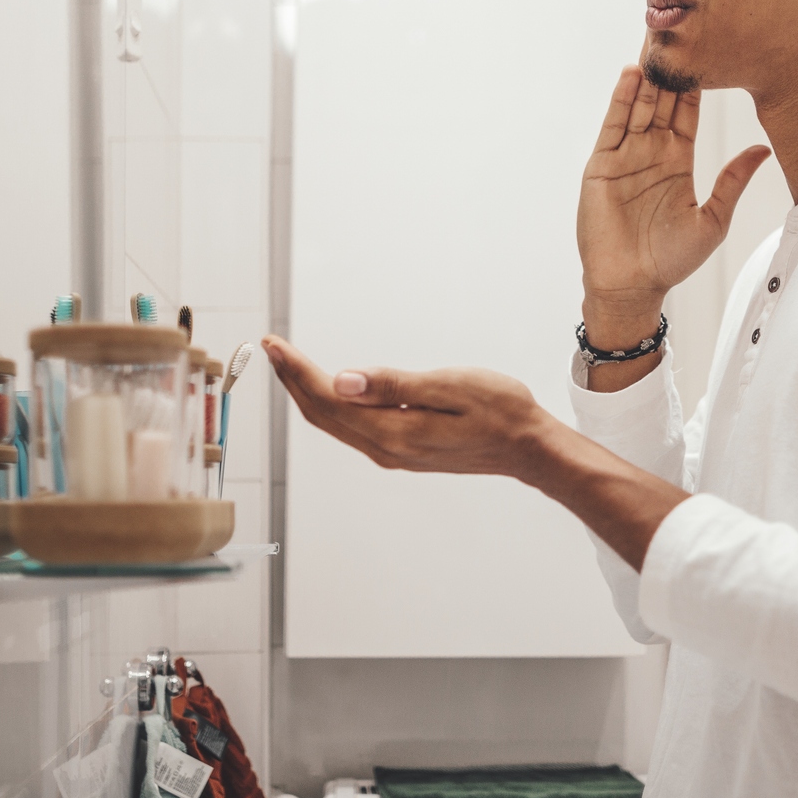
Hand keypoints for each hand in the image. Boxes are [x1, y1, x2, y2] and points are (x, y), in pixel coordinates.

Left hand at [262, 335, 555, 478]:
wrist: (528, 448)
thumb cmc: (500, 411)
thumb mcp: (450, 387)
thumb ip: (393, 385)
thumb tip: (342, 381)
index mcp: (394, 432)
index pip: (328, 401)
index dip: (297, 372)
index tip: (274, 344)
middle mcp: (386, 449)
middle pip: (323, 416)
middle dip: (293, 380)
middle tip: (270, 348)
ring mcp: (393, 453)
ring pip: (335, 424)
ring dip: (308, 393)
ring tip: (288, 363)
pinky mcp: (402, 450)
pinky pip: (352, 427)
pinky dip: (331, 405)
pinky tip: (328, 389)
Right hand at [577, 66, 769, 337]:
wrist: (632, 285)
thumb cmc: (670, 259)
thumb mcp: (713, 219)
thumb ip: (733, 181)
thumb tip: (762, 149)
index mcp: (678, 160)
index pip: (687, 111)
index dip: (696, 82)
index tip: (708, 49)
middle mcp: (651, 151)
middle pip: (661, 99)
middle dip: (669, 67)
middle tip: (677, 28)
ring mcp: (625, 155)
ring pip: (638, 106)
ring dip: (646, 74)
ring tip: (655, 41)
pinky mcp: (602, 164)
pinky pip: (614, 125)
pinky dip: (621, 100)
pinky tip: (630, 76)